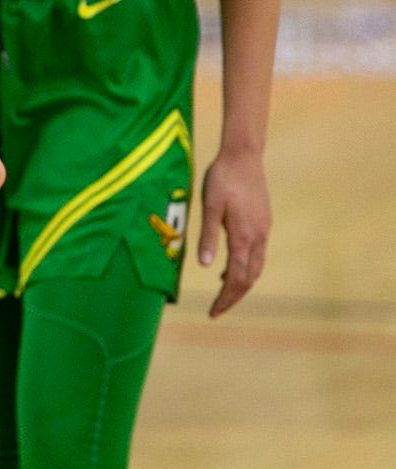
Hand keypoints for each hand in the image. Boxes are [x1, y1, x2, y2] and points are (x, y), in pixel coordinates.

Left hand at [198, 144, 270, 316]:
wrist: (244, 156)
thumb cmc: (222, 179)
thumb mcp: (209, 206)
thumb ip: (207, 237)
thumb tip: (206, 267)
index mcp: (243, 236)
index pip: (237, 278)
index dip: (226, 298)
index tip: (213, 312)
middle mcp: (258, 238)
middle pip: (249, 278)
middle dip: (233, 297)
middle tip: (216, 311)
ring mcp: (263, 231)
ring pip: (255, 267)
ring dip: (241, 283)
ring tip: (222, 294)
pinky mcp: (263, 223)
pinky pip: (256, 254)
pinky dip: (245, 267)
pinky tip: (230, 267)